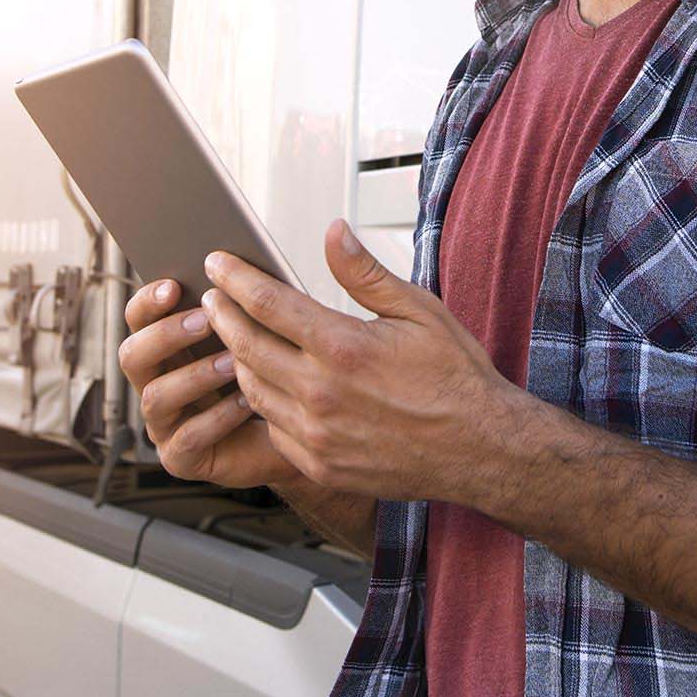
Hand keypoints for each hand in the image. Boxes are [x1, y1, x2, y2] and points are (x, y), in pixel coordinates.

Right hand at [119, 275, 298, 488]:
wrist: (298, 436)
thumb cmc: (275, 377)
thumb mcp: (257, 336)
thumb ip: (239, 308)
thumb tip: (238, 268)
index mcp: (165, 349)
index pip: (137, 319)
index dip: (148, 302)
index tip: (174, 284)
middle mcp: (155, 383)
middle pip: (132, 355)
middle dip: (166, 335)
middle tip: (207, 319)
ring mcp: (163, 423)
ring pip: (156, 396)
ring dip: (195, 375)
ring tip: (235, 362)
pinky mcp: (180, 458)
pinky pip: (187, 437)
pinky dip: (216, 417)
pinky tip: (246, 403)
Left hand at [203, 219, 526, 503]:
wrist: (484, 451)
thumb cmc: (456, 379)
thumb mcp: (419, 312)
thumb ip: (365, 274)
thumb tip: (333, 232)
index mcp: (342, 348)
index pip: (266, 303)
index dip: (234, 278)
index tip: (217, 262)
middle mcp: (321, 394)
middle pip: (244, 346)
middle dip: (221, 316)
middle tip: (212, 298)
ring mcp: (316, 434)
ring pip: (251, 389)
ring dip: (236, 360)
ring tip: (234, 338)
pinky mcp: (319, 465)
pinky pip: (270, 428)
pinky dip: (262, 403)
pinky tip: (265, 385)